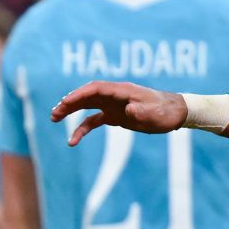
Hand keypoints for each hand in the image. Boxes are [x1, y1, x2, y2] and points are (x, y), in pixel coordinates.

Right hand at [50, 81, 187, 145]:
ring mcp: (113, 105)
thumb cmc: (165, 111)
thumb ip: (141, 110)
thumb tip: (128, 109)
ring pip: (87, 106)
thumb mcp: (154, 113)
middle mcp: (115, 96)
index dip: (80, 94)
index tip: (66, 102)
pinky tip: (73, 140)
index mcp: (122, 90)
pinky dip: (82, 128)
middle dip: (70, 103)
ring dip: (71, 111)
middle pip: (87, 96)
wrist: (175, 113)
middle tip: (54, 114)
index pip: (96, 88)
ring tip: (54, 118)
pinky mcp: (115, 116)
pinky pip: (94, 121)